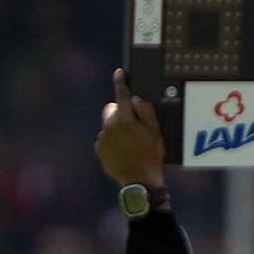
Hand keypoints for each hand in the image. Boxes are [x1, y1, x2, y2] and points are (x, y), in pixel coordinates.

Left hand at [95, 68, 165, 188]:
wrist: (139, 181)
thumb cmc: (150, 155)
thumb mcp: (154, 132)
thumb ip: (145, 112)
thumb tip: (136, 99)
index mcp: (125, 120)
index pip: (121, 95)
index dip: (121, 82)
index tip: (119, 73)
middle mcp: (110, 127)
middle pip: (111, 109)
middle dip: (119, 112)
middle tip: (132, 124)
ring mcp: (103, 139)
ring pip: (108, 125)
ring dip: (116, 128)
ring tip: (129, 143)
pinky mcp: (99, 150)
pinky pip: (104, 139)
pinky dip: (111, 141)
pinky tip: (122, 151)